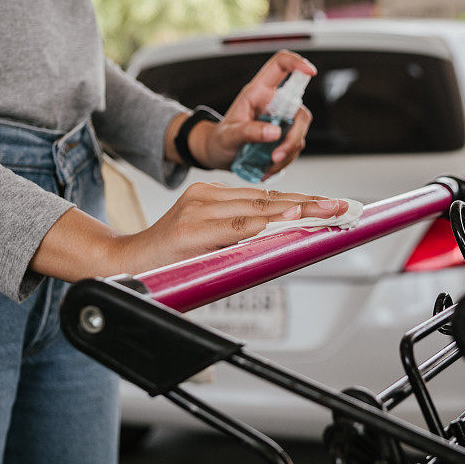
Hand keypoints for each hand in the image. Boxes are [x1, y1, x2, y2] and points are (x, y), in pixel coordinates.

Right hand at [30, 183, 347, 282]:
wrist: (119, 266)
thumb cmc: (166, 259)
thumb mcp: (206, 244)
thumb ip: (237, 239)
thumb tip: (280, 243)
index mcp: (212, 197)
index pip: (265, 198)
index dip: (301, 202)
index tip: (331, 205)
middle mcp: (207, 197)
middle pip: (268, 199)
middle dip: (311, 203)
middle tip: (344, 206)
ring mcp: (199, 209)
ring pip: (258, 209)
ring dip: (299, 211)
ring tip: (331, 211)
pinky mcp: (191, 226)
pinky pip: (237, 226)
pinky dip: (266, 223)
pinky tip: (291, 219)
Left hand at [183, 50, 315, 176]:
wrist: (217, 155)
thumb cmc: (219, 140)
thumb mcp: (228, 136)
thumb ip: (249, 132)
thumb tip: (274, 132)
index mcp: (258, 92)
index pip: (280, 65)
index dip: (297, 62)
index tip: (311, 72)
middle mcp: (273, 104)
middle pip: (299, 110)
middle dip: (294, 136)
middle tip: (276, 156)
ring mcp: (280, 121)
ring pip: (299, 133)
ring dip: (288, 153)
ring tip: (267, 166)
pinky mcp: (283, 138)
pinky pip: (294, 148)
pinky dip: (284, 161)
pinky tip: (268, 169)